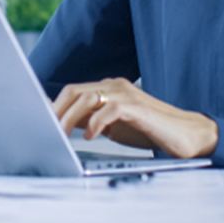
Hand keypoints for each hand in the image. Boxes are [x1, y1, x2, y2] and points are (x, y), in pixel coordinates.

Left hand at [53, 77, 218, 157]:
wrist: (186, 135)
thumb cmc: (149, 130)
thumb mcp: (113, 126)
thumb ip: (90, 120)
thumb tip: (62, 124)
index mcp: (109, 89)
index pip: (73, 91)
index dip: (54, 105)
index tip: (38, 121)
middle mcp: (116, 86)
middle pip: (75, 90)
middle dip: (57, 111)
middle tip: (46, 130)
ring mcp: (127, 94)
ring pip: (88, 97)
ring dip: (70, 117)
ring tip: (62, 135)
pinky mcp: (138, 107)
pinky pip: (110, 109)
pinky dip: (96, 122)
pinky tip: (91, 136)